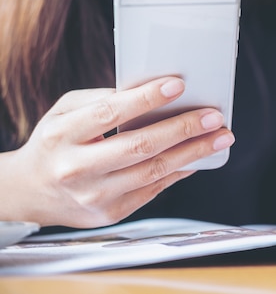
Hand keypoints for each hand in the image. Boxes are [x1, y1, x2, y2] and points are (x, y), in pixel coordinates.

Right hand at [2, 77, 233, 227]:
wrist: (31, 192)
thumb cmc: (56, 143)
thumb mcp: (64, 112)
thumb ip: (100, 99)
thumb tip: (149, 92)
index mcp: (62, 135)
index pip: (110, 113)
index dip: (147, 98)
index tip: (178, 85)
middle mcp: (77, 168)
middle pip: (140, 146)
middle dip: (184, 129)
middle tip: (214, 116)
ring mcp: (94, 196)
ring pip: (153, 171)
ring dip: (193, 153)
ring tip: (219, 138)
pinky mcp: (111, 213)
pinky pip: (154, 189)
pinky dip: (180, 171)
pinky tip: (198, 157)